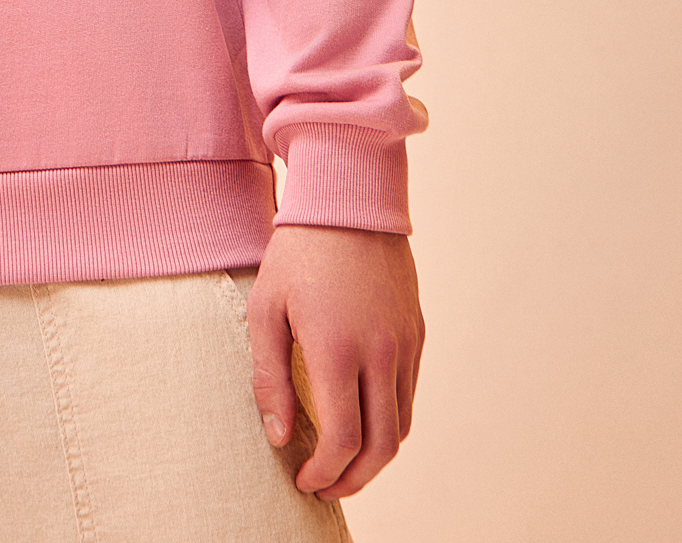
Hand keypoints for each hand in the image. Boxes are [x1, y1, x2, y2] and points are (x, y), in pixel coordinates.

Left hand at [246, 225, 422, 499]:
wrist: (348, 196)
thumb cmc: (297, 251)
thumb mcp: (265, 309)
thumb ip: (269, 377)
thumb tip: (279, 436)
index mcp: (338, 349)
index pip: (343, 440)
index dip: (325, 473)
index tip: (304, 480)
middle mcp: (380, 352)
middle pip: (382, 448)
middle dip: (354, 480)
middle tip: (325, 486)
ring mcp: (404, 343)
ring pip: (401, 426)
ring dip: (375, 456)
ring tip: (343, 460)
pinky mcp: (416, 331)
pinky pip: (409, 393)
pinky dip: (390, 420)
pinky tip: (363, 418)